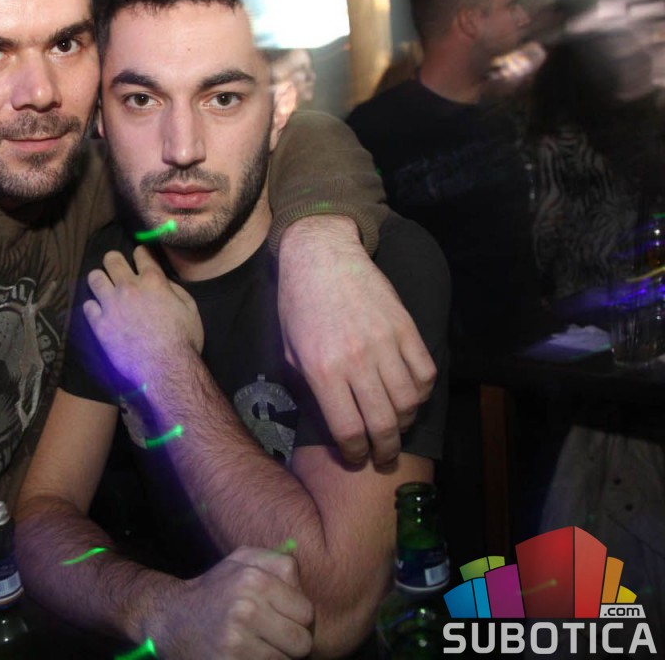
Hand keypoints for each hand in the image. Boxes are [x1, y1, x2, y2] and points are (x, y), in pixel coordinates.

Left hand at [82, 246, 202, 387]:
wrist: (165, 369)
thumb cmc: (183, 340)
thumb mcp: (190, 308)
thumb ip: (175, 289)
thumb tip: (162, 282)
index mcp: (153, 281)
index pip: (141, 254)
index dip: (141, 253)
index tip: (140, 257)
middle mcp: (128, 287)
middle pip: (112, 259)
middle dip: (114, 260)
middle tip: (116, 267)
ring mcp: (111, 305)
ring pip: (94, 278)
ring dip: (99, 279)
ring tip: (103, 286)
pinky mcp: (99, 325)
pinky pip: (87, 306)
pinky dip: (93, 307)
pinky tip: (100, 312)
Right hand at [140, 547, 313, 659]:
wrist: (170, 620)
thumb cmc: (214, 590)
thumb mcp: (241, 561)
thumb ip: (279, 563)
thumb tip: (304, 586)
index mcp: (253, 579)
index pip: (307, 613)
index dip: (297, 618)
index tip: (279, 617)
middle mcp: (246, 609)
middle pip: (302, 642)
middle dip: (290, 642)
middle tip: (269, 636)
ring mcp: (236, 642)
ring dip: (274, 657)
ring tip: (255, 645)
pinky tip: (244, 655)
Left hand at [277, 217, 435, 464]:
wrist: (322, 257)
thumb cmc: (298, 305)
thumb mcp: (289, 350)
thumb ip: (309, 387)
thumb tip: (329, 421)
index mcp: (322, 370)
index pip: (348, 430)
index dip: (355, 452)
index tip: (356, 457)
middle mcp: (357, 360)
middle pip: (383, 423)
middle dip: (385, 449)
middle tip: (383, 456)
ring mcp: (385, 343)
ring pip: (410, 402)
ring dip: (406, 422)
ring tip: (397, 426)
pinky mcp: (406, 327)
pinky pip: (425, 372)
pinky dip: (422, 392)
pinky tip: (410, 395)